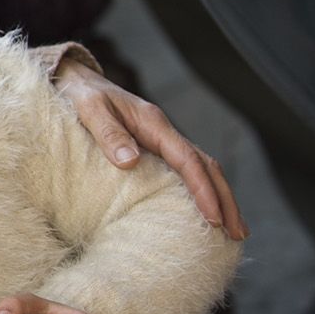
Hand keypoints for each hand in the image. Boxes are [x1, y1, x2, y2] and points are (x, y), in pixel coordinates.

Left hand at [54, 58, 246, 238]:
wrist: (76, 79)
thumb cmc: (81, 94)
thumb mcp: (90, 109)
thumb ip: (109, 133)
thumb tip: (129, 161)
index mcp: (154, 123)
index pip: (188, 160)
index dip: (203, 190)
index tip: (213, 218)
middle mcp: (164, 132)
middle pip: (207, 167)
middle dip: (225, 200)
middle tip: (237, 234)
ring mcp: (161, 139)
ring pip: (202, 169)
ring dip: (220, 197)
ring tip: (233, 231)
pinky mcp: (154, 147)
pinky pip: (186, 170)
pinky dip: (203, 190)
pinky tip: (205, 210)